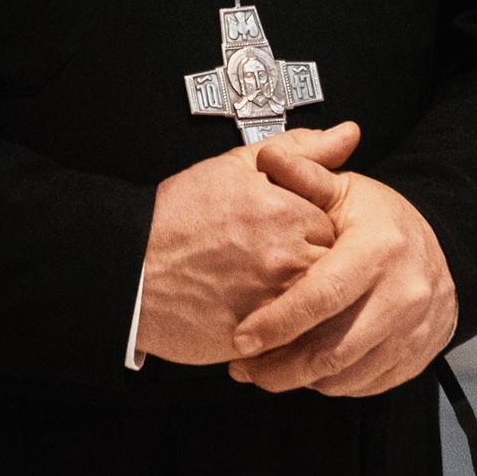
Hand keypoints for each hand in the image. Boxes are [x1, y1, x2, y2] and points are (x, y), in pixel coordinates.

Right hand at [136, 123, 356, 364]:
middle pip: (334, 270)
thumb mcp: (236, 166)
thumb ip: (300, 149)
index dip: (316, 232)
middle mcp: (287, 259)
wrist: (128, 267)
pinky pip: (295, 341)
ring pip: (319, 308)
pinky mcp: (259, 340)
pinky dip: (286, 333)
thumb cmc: (176, 216)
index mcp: (289, 214)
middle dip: (315, 268)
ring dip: (305, 302)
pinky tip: (263, 315)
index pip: (337, 228)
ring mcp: (274, 303)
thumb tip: (347, 135)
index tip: (293, 234)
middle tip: (277, 263)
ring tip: (268, 289)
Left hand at [228, 130, 456, 398]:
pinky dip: (332, 385)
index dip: (277, 322)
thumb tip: (268, 158)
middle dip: (280, 368)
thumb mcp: (345, 190)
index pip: (322, 296)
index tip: (241, 340)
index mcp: (379, 248)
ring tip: (265, 372)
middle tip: (242, 369)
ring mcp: (416, 330)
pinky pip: (368, 384)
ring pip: (348, 374)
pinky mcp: (419, 356)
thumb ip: (304, 176)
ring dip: (301, 381)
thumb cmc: (379, 221)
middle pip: (333, 349)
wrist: (441, 247)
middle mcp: (404, 293)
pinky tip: (306, 372)